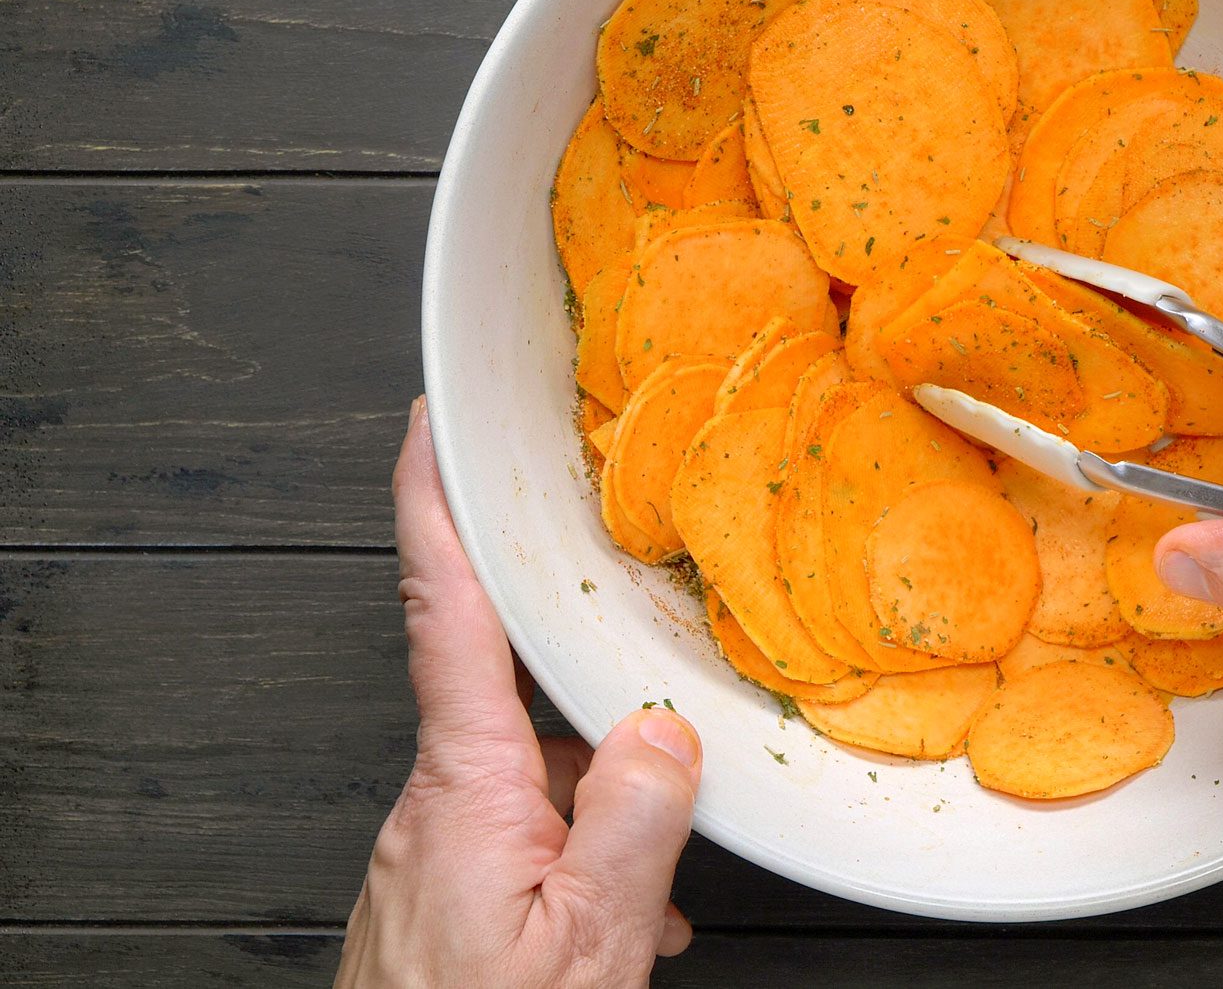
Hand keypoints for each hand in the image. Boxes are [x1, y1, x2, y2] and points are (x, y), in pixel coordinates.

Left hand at [338, 399, 703, 987]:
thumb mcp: (588, 942)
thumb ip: (632, 821)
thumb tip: (658, 733)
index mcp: (464, 789)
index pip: (445, 612)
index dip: (433, 502)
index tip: (431, 418)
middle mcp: (436, 803)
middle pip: (513, 694)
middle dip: (584, 690)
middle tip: (639, 697)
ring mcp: (435, 847)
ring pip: (533, 775)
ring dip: (598, 804)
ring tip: (648, 882)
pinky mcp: (442, 887)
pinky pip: (522, 831)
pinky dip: (580, 854)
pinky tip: (624, 908)